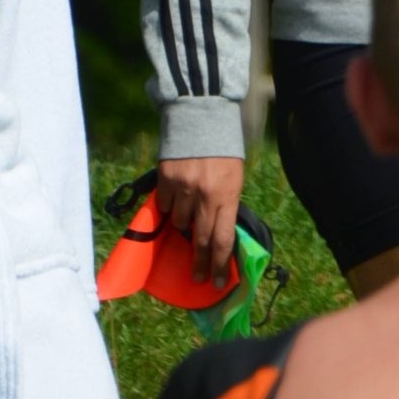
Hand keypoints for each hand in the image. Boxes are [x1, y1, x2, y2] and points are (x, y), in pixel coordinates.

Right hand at [156, 156, 244, 286]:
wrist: (202, 117)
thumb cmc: (224, 151)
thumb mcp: (234, 179)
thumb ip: (226, 205)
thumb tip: (217, 234)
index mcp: (227, 196)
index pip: (223, 240)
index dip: (220, 264)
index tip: (216, 281)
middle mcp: (205, 196)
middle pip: (201, 240)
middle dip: (200, 262)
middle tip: (199, 276)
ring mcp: (183, 188)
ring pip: (179, 223)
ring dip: (183, 226)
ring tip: (187, 218)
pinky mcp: (166, 179)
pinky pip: (164, 205)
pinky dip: (169, 207)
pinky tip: (174, 200)